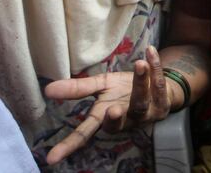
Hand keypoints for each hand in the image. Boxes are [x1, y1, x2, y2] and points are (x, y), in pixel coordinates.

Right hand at [44, 46, 176, 164]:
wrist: (156, 88)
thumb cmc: (124, 91)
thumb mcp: (101, 88)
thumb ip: (78, 89)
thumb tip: (48, 89)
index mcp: (106, 117)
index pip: (85, 134)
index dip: (69, 145)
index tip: (52, 157)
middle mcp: (126, 119)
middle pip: (120, 122)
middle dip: (115, 118)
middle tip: (112, 110)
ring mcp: (147, 111)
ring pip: (142, 101)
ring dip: (141, 84)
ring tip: (139, 65)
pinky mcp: (163, 100)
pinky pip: (160, 82)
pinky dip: (156, 66)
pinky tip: (150, 52)